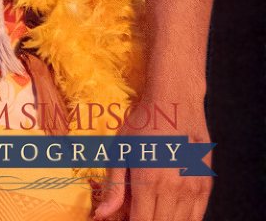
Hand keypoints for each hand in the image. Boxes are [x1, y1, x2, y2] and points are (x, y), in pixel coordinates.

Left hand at [92, 126, 212, 220]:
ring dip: (164, 220)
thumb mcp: (121, 150)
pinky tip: (170, 210)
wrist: (176, 100)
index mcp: (148, 181)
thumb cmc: (143, 122)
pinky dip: (183, 220)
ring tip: (153, 207)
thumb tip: (102, 215)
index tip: (127, 219)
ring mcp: (193, 188)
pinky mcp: (206, 184)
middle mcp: (174, 188)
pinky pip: (197, 217)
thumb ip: (114, 188)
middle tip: (137, 210)